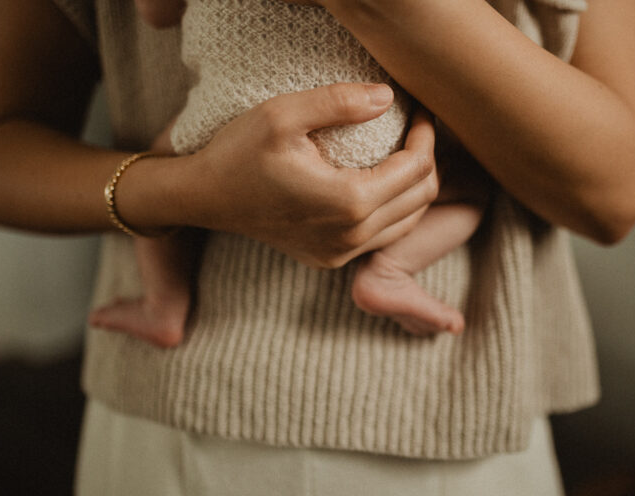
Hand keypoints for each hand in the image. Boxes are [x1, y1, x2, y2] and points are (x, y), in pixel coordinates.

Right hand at [179, 83, 437, 268]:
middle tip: (418, 130)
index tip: (420, 112)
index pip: (415, 169)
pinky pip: (383, 236)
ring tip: (407, 153)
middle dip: (428, 160)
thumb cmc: (239, 152)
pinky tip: (385, 183)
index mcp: (347, 202)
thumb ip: (339, 101)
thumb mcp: (283, 114)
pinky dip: (395, 209)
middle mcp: (350, 236)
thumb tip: (389, 96)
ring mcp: (341, 254)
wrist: (206, 198)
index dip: (426, 137)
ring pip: (408, 222)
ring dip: (415, 187)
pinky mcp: (330, 259)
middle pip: (420, 198)